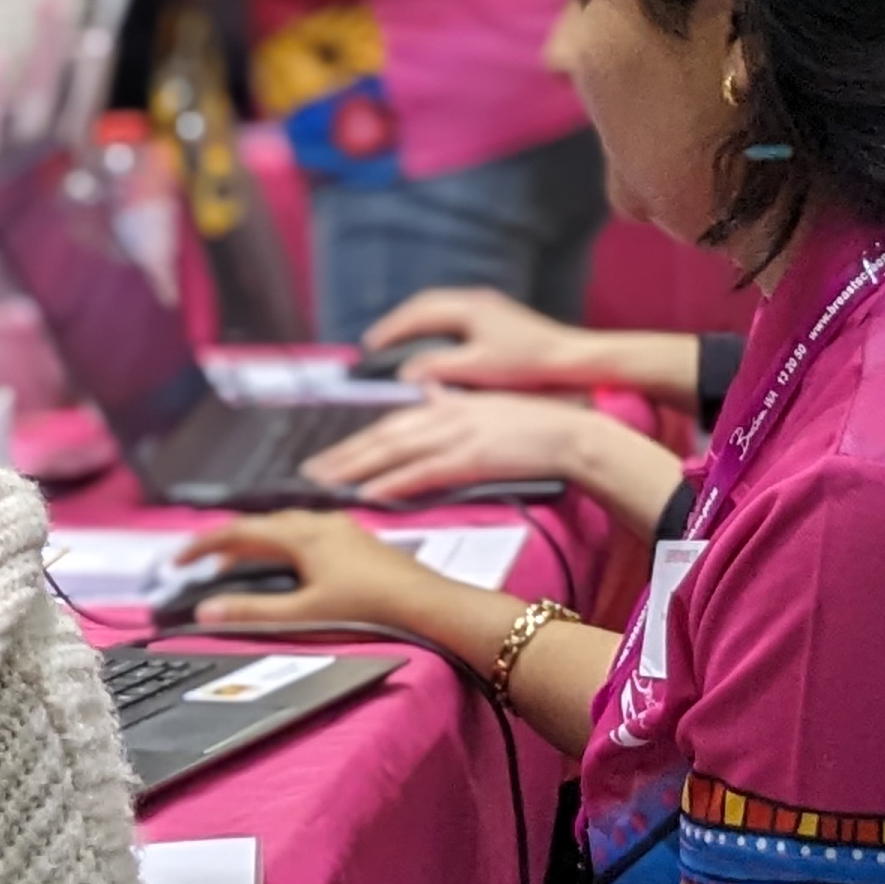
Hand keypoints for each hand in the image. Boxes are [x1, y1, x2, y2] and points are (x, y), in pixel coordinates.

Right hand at [167, 511, 448, 635]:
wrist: (428, 606)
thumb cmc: (371, 609)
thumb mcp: (304, 615)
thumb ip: (253, 613)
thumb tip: (207, 611)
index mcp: (302, 535)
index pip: (239, 532)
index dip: (203, 545)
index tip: (177, 560)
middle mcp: (320, 524)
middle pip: (261, 525)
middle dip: (227, 543)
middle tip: (201, 563)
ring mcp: (342, 530)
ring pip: (286, 527)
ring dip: (256, 542)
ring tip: (238, 563)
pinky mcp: (358, 542)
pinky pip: (307, 533)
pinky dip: (283, 545)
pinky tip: (290, 563)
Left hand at [305, 393, 688, 534]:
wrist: (576, 433)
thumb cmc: (540, 422)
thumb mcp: (491, 402)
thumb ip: (456, 398)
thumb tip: (429, 388)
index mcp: (451, 404)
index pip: (394, 422)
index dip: (359, 439)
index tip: (330, 454)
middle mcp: (447, 414)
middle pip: (384, 435)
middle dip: (344, 454)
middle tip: (309, 472)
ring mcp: (458, 434)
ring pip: (395, 451)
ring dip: (357, 469)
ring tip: (326, 485)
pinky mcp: (471, 456)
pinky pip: (423, 472)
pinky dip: (393, 482)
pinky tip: (370, 495)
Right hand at [366, 287, 625, 392]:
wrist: (571, 358)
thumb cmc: (527, 363)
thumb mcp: (479, 368)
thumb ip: (439, 367)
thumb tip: (405, 372)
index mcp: (468, 306)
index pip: (418, 311)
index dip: (391, 328)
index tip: (369, 346)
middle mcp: (475, 299)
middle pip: (425, 304)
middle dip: (398, 322)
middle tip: (376, 343)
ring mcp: (488, 306)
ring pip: (440, 308)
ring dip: (416, 323)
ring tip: (397, 344)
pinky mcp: (497, 318)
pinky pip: (453, 316)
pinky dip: (434, 328)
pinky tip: (431, 346)